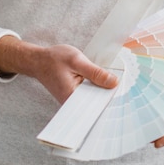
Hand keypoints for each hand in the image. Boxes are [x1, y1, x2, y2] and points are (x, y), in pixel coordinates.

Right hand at [0, 35, 117, 102]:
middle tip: (123, 89)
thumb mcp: (77, 61)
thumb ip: (95, 72)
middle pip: (95, 103)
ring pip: (93, 99)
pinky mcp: (74, 95)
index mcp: (72, 98)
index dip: (110, 100)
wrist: (39, 60)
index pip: (95, 105)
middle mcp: (72, 103)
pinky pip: (88, 95)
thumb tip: (114, 82)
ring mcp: (73, 100)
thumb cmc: (54, 59)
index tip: (124, 97)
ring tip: (115, 85)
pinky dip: (95, 88)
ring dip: (102, 91)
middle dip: (108, 96)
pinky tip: (103, 83)